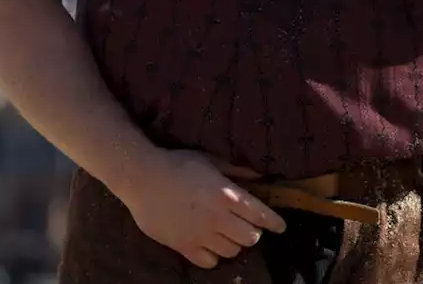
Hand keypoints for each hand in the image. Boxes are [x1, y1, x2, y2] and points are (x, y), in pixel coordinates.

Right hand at [117, 149, 286, 268]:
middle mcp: (217, 218)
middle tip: (245, 225)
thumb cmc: (177, 164)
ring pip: (232, 251)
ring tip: (225, 233)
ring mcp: (201, 235)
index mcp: (226, 195)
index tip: (280, 227)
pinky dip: (213, 255)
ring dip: (233, 243)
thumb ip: (236, 170)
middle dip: (252, 232)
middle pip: (250, 238)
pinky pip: (210, 262)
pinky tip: (208, 243)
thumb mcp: (209, 160)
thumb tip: (260, 177)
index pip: (260, 215)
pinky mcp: (184, 246)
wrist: (142, 177)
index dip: (274, 222)